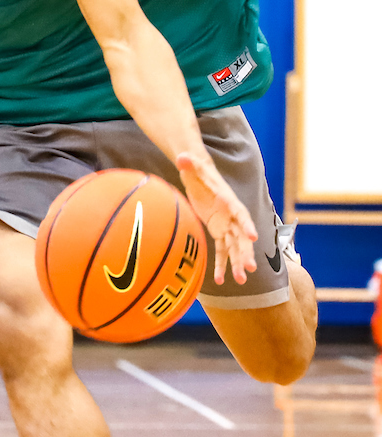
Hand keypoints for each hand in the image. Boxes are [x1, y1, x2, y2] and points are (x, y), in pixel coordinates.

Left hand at [177, 151, 257, 285]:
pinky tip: (221, 280)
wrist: (200, 176)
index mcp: (228, 200)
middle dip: (246, 252)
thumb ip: (189, 163)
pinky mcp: (219, 231)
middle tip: (249, 268)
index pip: (240, 214)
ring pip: (235, 247)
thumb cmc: (197, 171)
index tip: (253, 237)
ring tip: (240, 280)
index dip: (246, 225)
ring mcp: (226, 225)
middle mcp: (231, 215)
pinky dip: (222, 265)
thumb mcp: (192, 167)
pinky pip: (222, 251)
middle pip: (241, 235)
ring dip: (238, 262)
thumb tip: (182, 156)